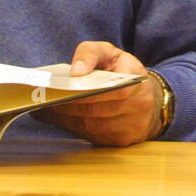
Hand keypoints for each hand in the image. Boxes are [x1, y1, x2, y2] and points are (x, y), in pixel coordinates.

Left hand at [33, 41, 157, 146]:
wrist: (151, 99)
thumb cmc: (125, 72)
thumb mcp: (110, 54)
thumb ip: (91, 53)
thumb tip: (75, 71)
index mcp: (135, 82)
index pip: (107, 91)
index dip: (81, 94)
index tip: (57, 90)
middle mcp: (137, 108)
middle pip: (94, 111)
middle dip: (66, 107)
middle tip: (43, 101)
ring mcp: (131, 127)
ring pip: (91, 126)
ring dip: (66, 120)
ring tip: (46, 109)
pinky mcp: (123, 141)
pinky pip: (93, 137)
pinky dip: (74, 128)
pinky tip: (60, 119)